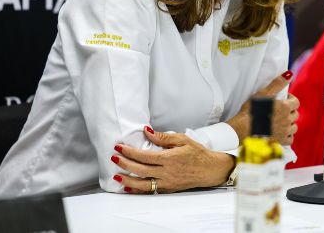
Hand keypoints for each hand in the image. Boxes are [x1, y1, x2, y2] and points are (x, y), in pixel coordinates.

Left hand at [111, 127, 233, 193]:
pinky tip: (129, 187)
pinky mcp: (168, 189)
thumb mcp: (183, 139)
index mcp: (170, 158)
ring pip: (142, 184)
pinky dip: (137, 190)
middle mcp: (167, 172)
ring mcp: (167, 182)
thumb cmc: (198, 154)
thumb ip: (163, 137)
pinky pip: (149, 191)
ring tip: (117, 175)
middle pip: (140, 169)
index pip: (144, 156)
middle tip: (114, 158)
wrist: (209, 170)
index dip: (130, 152)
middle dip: (124, 164)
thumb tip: (147, 132)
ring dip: (127, 180)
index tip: (120, 147)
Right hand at [226, 70, 299, 144]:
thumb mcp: (263, 94)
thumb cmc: (251, 110)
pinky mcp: (280, 141)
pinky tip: (280, 132)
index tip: (283, 99)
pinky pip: (290, 139)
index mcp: (285, 107)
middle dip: (289, 111)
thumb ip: (277, 84)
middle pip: (295, 114)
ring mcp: (284, 132)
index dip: (290, 100)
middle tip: (279, 110)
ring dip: (289, 123)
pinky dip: (287, 135)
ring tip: (280, 121)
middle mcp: (287, 120)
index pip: (296, 102)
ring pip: (294, 127)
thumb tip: (289, 74)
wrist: (242, 129)